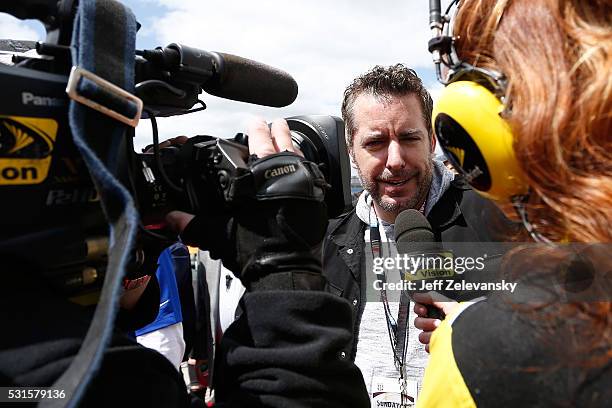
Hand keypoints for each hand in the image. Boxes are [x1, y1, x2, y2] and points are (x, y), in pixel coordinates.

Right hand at [168, 118, 327, 290]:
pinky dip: (307, 170)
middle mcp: (289, 177)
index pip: (259, 144)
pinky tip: (303, 172)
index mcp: (265, 177)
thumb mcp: (220, 234)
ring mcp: (307, 189)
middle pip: (284, 145)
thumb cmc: (257, 251)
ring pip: (302, 159)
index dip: (256, 131)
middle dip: (278, 132)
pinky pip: (314, 178)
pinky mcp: (317, 204)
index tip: (254, 121)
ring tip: (289, 139)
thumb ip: (194, 224)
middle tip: (275, 122)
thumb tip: (172, 219)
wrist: (286, 272)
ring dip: (294, 146)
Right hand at [412, 292, 459, 352]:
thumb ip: (431, 297)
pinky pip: (428, 346)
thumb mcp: (447, 303)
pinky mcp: (438, 347)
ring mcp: (436, 335)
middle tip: (436, 322)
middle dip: (425, 322)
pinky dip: (433, 344)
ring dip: (429, 334)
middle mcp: (436, 322)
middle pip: (419, 322)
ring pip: (422, 335)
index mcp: (438, 311)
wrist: (470, 334)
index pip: (420, 309)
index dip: (419, 309)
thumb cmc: (462, 318)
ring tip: (440, 333)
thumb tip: (418, 294)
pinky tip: (440, 341)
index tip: (423, 310)